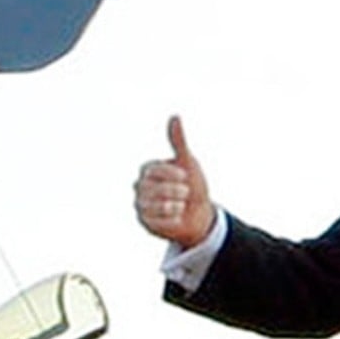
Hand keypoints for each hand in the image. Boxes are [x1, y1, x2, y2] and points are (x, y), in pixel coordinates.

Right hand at [134, 116, 214, 250]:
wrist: (199, 213)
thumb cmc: (193, 184)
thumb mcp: (188, 162)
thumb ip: (179, 141)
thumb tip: (175, 116)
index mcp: (149, 170)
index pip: (154, 170)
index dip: (172, 174)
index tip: (185, 176)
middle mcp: (140, 186)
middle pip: (154, 189)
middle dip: (175, 191)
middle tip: (186, 193)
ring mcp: (140, 205)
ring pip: (154, 206)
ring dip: (174, 206)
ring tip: (181, 205)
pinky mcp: (144, 222)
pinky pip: (156, 222)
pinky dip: (172, 220)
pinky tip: (177, 217)